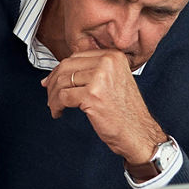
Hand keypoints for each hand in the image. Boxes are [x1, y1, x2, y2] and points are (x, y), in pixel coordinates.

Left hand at [41, 50, 165, 165]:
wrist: (138, 132)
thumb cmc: (125, 112)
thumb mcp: (113, 81)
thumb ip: (91, 71)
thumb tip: (57, 73)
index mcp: (113, 56)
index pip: (76, 57)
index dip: (59, 70)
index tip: (51, 80)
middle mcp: (107, 63)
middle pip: (66, 67)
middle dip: (53, 83)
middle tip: (50, 95)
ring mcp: (100, 78)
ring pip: (62, 82)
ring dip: (53, 97)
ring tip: (55, 106)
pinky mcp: (92, 95)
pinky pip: (63, 97)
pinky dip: (56, 106)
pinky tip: (59, 113)